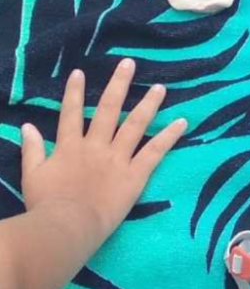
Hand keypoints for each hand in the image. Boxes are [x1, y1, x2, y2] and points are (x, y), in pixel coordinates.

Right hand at [20, 59, 186, 240]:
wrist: (67, 225)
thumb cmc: (46, 204)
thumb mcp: (31, 175)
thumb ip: (32, 149)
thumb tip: (27, 127)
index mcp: (69, 147)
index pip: (71, 114)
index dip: (75, 93)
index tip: (80, 73)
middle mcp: (96, 146)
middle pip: (109, 109)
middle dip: (119, 84)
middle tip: (129, 63)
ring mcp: (118, 158)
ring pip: (135, 124)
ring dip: (148, 104)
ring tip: (160, 88)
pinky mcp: (136, 174)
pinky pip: (155, 151)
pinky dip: (169, 136)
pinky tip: (182, 122)